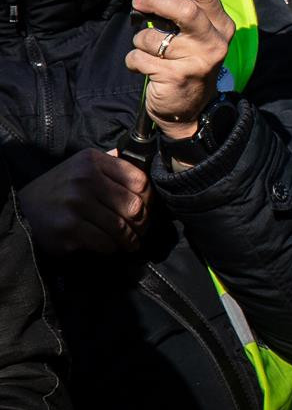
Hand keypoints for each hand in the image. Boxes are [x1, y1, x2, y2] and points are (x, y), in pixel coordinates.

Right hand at [17, 149, 149, 254]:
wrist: (24, 208)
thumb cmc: (62, 188)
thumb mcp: (83, 167)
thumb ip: (112, 166)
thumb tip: (148, 166)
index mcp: (92, 161)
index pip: (139, 181)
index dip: (149, 199)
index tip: (147, 209)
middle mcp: (84, 180)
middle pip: (134, 206)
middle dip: (143, 223)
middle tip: (142, 230)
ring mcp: (75, 204)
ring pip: (122, 228)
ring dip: (130, 240)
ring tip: (131, 243)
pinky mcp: (68, 229)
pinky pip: (106, 242)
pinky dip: (112, 248)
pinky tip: (111, 247)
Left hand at [127, 0, 234, 139]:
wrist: (191, 109)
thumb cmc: (189, 64)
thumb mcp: (197, 35)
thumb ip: (185, 11)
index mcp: (221, 25)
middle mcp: (214, 41)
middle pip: (183, 10)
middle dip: (155, 1)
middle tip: (139, 2)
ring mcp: (197, 61)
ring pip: (152, 38)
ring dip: (140, 42)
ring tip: (149, 50)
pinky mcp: (177, 77)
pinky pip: (140, 59)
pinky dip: (134, 61)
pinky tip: (147, 68)